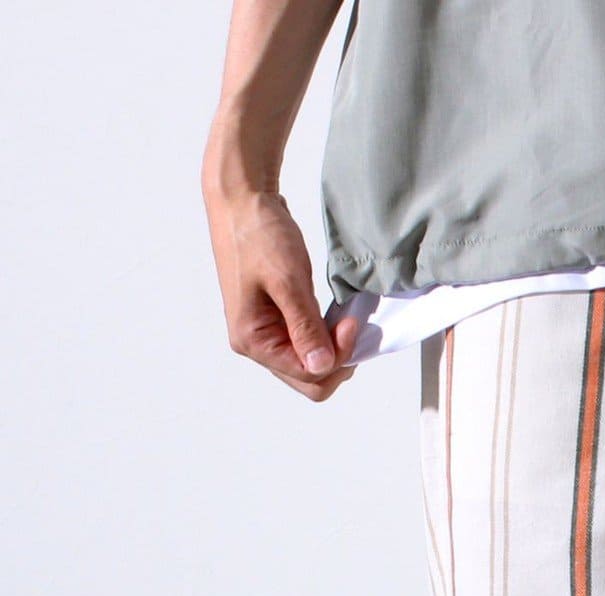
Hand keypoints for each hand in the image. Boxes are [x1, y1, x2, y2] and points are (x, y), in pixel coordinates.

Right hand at [203, 179, 357, 401]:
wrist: (242, 199)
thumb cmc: (257, 233)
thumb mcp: (287, 281)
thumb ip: (305, 327)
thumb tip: (322, 366)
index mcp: (251, 341)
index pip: (307, 376)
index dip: (337, 357)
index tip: (352, 325)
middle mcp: (255, 343)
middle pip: (308, 377)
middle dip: (336, 358)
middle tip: (353, 327)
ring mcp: (265, 332)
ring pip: (309, 361)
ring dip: (333, 347)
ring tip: (346, 320)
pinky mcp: (276, 318)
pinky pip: (306, 341)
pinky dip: (325, 334)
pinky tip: (335, 318)